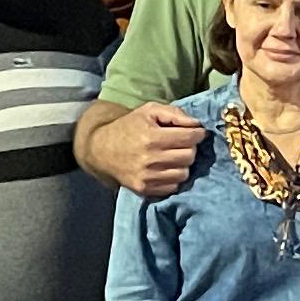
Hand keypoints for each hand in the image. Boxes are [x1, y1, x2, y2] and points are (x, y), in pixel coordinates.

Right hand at [88, 100, 207, 199]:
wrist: (102, 150)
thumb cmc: (129, 127)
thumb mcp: (149, 111)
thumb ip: (175, 113)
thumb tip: (197, 124)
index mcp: (151, 137)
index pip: (190, 138)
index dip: (197, 134)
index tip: (196, 132)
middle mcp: (150, 159)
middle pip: (189, 156)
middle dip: (190, 148)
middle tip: (182, 143)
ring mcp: (147, 177)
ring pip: (184, 173)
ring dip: (182, 164)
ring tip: (172, 156)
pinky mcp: (145, 190)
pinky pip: (173, 186)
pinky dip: (173, 177)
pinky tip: (165, 168)